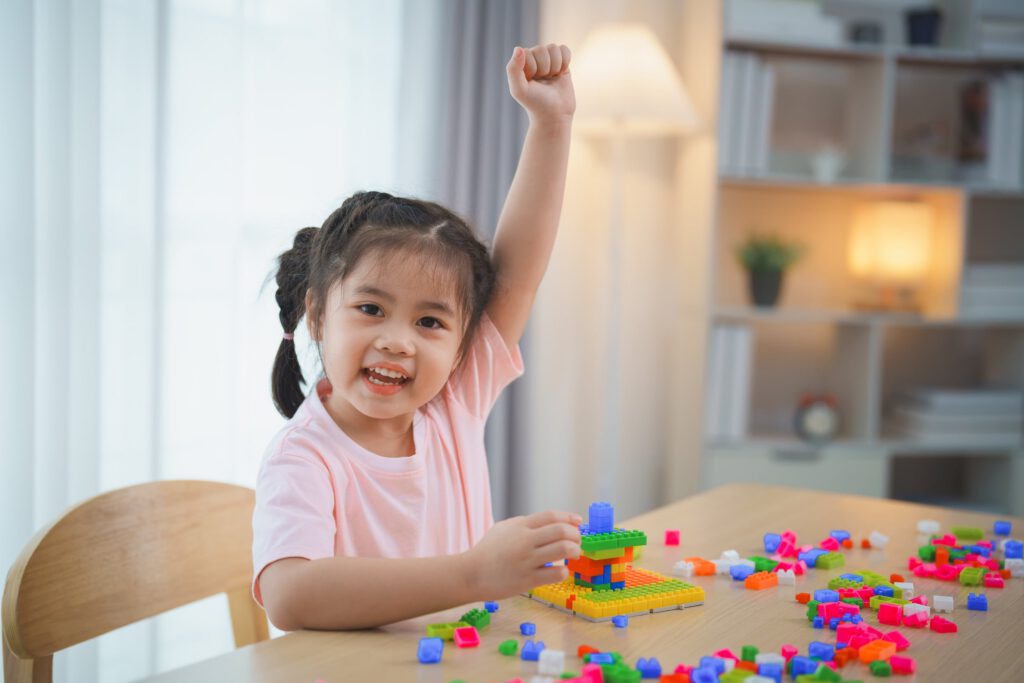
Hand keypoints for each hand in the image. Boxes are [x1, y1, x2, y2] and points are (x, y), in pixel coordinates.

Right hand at [462, 510, 581, 598]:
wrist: (470, 574)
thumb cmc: (487, 551)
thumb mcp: (503, 528)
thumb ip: (523, 523)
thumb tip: (547, 523)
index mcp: (520, 526)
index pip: (551, 516)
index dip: (568, 517)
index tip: (578, 522)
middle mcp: (524, 541)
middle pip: (561, 531)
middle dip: (575, 535)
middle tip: (576, 542)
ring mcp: (527, 560)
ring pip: (563, 550)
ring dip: (574, 551)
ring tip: (573, 555)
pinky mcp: (527, 579)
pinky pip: (556, 573)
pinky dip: (564, 571)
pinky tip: (560, 571)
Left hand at [506, 43, 575, 123]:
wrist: (555, 115)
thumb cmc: (535, 103)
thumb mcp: (519, 90)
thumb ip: (513, 70)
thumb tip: (518, 48)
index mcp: (520, 63)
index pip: (528, 53)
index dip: (533, 68)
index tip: (532, 82)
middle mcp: (533, 58)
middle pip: (542, 49)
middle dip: (545, 68)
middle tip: (543, 82)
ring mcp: (548, 59)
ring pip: (553, 48)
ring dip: (555, 66)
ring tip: (551, 79)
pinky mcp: (562, 62)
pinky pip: (564, 49)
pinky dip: (565, 62)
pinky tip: (561, 73)